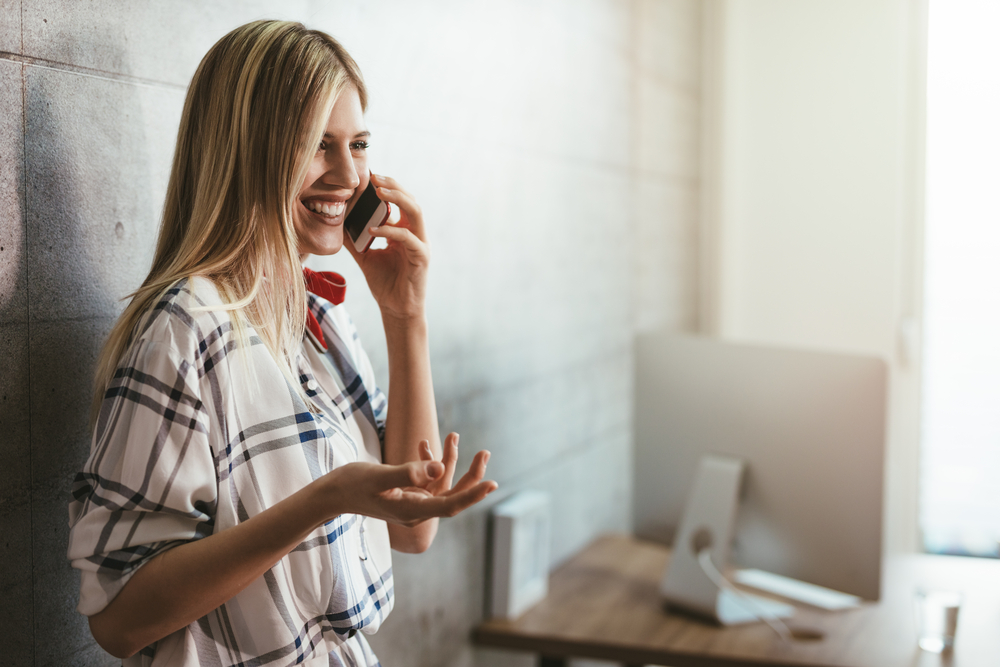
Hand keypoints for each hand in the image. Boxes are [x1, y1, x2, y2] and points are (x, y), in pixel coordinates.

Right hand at [322, 450, 496, 526]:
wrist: (331, 494)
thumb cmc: (351, 485)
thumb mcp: (379, 476)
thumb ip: (409, 473)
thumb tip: (439, 468)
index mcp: (411, 511)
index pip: (449, 505)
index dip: (472, 495)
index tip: (491, 484)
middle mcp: (416, 511)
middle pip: (452, 496)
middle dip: (470, 476)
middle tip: (485, 453)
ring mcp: (412, 504)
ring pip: (441, 485)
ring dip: (450, 462)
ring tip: (455, 436)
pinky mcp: (407, 495)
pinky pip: (427, 480)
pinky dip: (429, 462)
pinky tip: (423, 443)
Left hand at [345, 174, 428, 322]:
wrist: (396, 309)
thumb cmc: (385, 283)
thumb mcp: (364, 256)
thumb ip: (354, 238)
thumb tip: (336, 222)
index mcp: (404, 231)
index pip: (399, 201)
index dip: (387, 186)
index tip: (368, 176)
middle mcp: (415, 234)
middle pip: (410, 200)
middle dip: (393, 185)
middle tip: (374, 177)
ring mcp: (420, 244)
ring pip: (415, 212)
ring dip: (398, 198)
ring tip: (379, 192)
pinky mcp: (421, 257)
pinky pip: (408, 237)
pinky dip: (390, 230)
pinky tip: (372, 229)